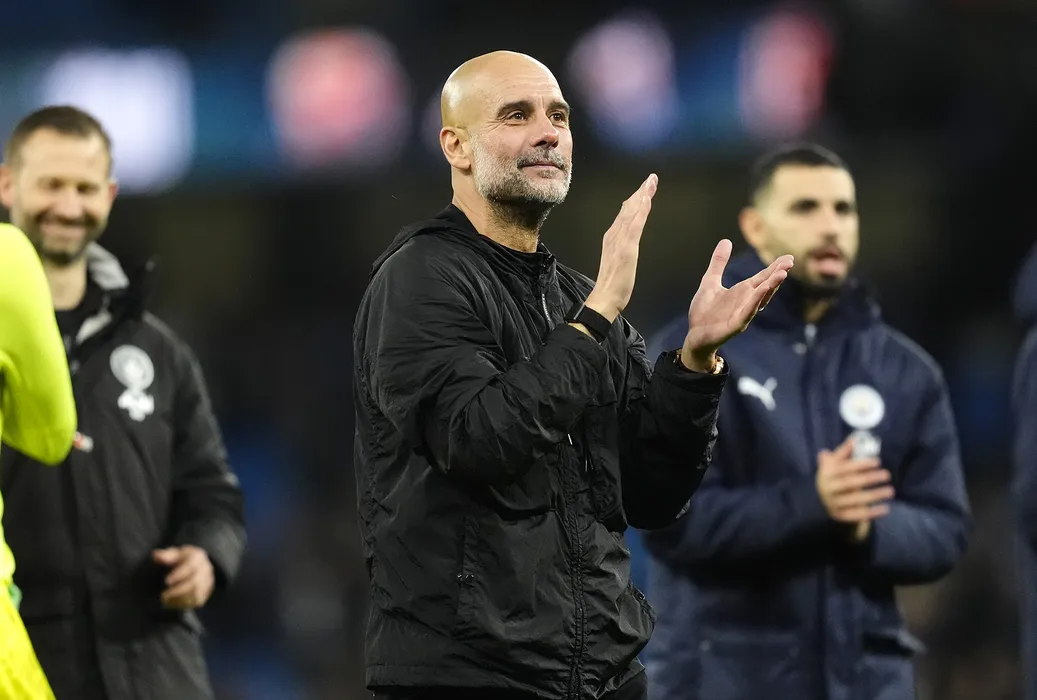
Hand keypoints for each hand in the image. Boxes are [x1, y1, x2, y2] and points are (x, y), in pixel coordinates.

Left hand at [153, 546, 214, 609]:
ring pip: (196, 593)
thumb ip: (166, 556)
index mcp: (198, 557)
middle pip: (194, 581)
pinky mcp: (206, 593)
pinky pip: (197, 600)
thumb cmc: (183, 560)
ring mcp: (207, 582)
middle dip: (178, 590)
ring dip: (180, 598)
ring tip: (165, 600)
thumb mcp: (175, 554)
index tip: (166, 581)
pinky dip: (184, 603)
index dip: (178, 574)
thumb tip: (155, 555)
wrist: (199, 566)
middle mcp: (206, 569)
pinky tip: (172, 603)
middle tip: (163, 595)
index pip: (190, 566)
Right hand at [583, 174, 658, 321]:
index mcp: (612, 238)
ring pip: (631, 213)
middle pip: (628, 209)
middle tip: (651, 178)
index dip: (635, 199)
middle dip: (640, 192)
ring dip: (641, 196)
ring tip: (650, 182)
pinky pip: (635, 225)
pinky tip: (646, 200)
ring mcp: (620, 240)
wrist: (604, 297)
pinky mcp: (626, 247)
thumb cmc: (612, 285)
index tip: (644, 188)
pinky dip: (640, 211)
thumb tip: (627, 235)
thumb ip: (621, 248)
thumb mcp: (618, 261)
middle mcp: (614, 235)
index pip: (625, 214)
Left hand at [679, 241, 793, 370]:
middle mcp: (747, 301)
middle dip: (778, 274)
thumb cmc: (704, 311)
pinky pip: (748, 312)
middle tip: (789, 262)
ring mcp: (744, 313)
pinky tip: (762, 291)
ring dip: (771, 287)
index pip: (763, 277)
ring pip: (761, 298)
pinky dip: (756, 301)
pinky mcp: (737, 325)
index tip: (788, 258)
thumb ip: (719, 263)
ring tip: (782, 274)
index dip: (774, 268)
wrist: (695, 335)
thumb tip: (726, 240)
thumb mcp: (710, 281)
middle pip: (766, 286)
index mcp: (743, 291)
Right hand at [815, 435, 893, 524]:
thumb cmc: (832, 476)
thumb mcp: (834, 462)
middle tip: (887, 475)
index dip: (862, 465)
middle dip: (870, 478)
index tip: (878, 462)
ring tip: (891, 491)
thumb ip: (844, 452)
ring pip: (856, 500)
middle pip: (851, 483)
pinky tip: (885, 508)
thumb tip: (854, 439)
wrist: (822, 499)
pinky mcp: (840, 515)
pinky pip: (857, 515)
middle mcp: (828, 489)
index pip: (845, 468)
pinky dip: (872, 512)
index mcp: (827, 473)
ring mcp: (833, 503)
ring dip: (875, 495)